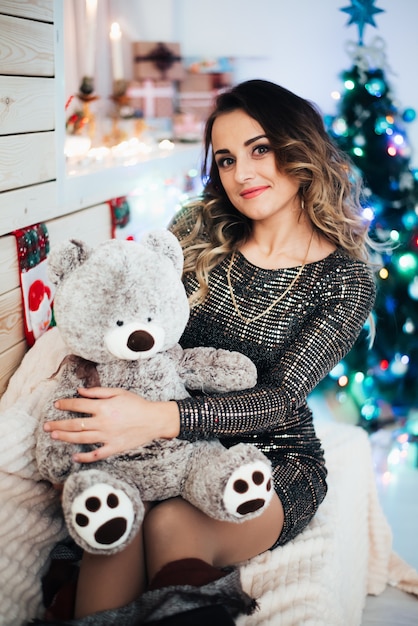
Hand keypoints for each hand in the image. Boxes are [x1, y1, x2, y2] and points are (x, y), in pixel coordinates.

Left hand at [44, 387, 179, 462]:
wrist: (154, 420)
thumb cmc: (137, 404)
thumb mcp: (118, 392)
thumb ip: (98, 392)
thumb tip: (79, 391)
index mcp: (103, 407)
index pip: (78, 406)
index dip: (65, 405)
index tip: (56, 405)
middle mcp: (102, 422)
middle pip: (75, 424)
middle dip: (58, 424)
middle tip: (46, 426)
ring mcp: (107, 437)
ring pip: (81, 439)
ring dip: (65, 438)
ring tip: (54, 436)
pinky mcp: (114, 447)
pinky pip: (96, 455)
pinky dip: (85, 457)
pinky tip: (74, 457)